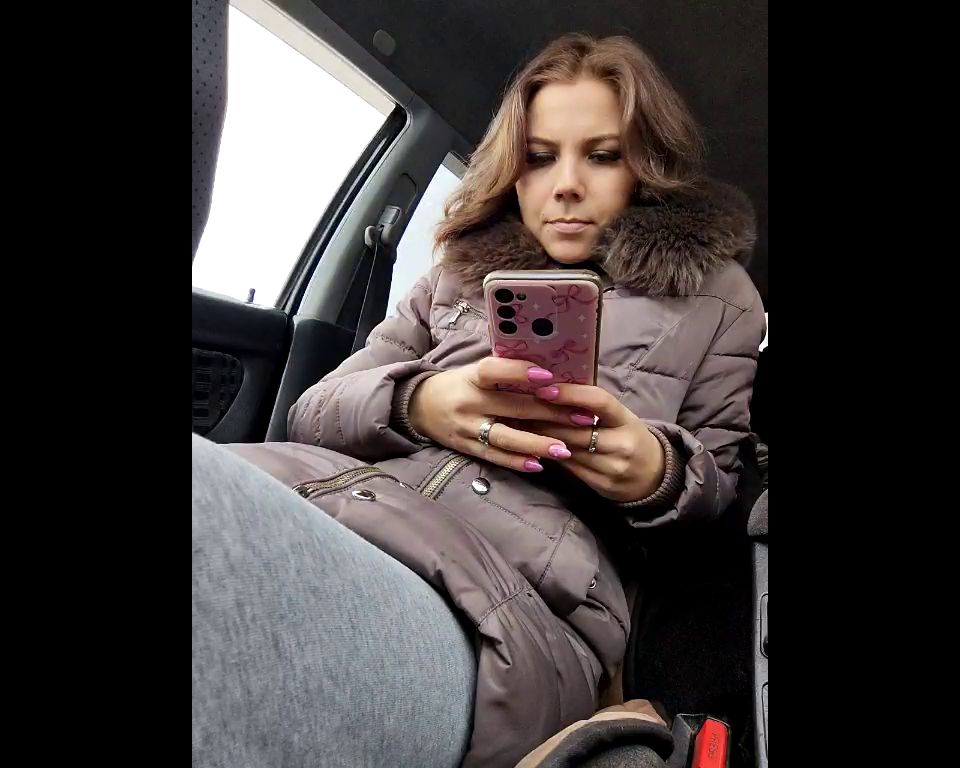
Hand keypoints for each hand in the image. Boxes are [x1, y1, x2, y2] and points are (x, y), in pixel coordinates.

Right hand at [407, 358, 579, 472]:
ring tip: (565, 449)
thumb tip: (551, 371)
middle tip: (582, 418)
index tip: (548, 377)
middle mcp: (469, 402)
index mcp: (472, 377)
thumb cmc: (461, 384)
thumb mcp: (476, 371)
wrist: (420, 406)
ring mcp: (467, 427)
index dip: (519, 372)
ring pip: (505, 437)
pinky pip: (494, 456)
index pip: (494, 371)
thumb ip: (506, 371)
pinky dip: (516, 461)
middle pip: (512, 408)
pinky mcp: (466, 447)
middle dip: (550, 413)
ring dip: (536, 444)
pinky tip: (539, 465)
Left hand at [518, 383, 665, 501]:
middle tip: (519, 406)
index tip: (545, 389)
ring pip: (568, 450)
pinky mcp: (601, 485)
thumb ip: (592, 407)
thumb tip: (552, 387)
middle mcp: (622, 444)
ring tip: (520, 425)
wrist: (654, 477)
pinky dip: (550, 454)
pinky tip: (534, 446)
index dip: (571, 394)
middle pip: (576, 430)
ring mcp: (612, 467)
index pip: (599, 402)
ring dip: (542, 437)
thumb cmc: (629, 438)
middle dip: (545, 418)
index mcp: (626, 420)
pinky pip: (569, 468)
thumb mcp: (619, 418)